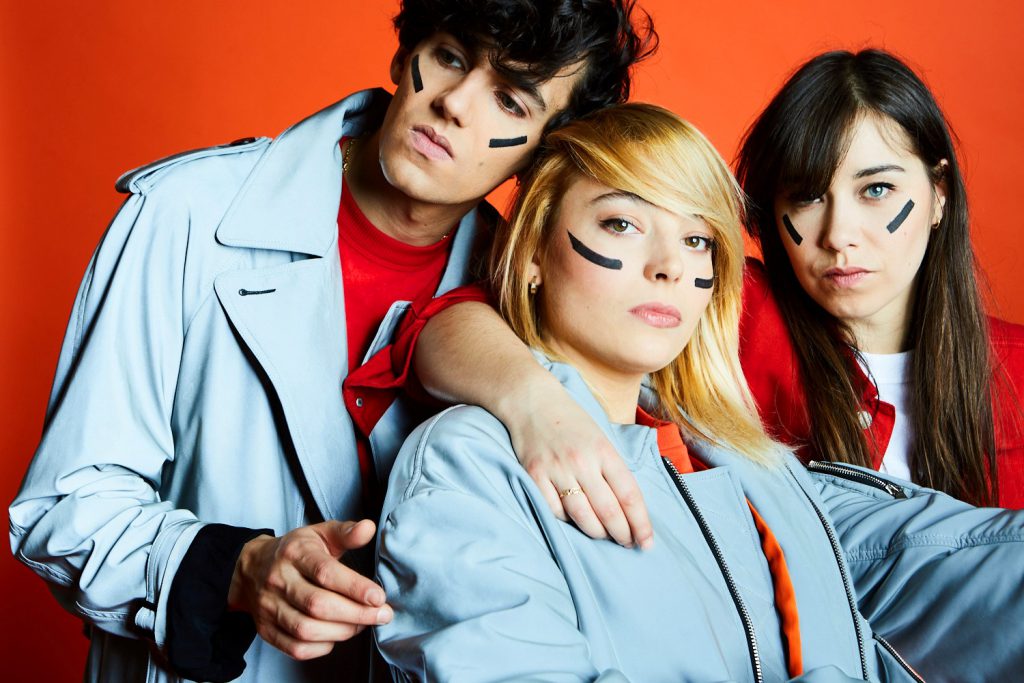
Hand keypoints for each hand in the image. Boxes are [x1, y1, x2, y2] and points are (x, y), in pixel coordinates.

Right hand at [227, 519, 390, 659]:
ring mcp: (269, 607)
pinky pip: (295, 648)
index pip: (325, 572)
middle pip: (317, 605)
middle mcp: (279, 580)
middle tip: (381, 615)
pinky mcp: (266, 629)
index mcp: (295, 553)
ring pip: (306, 629)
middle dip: (356, 614)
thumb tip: (368, 528)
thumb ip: (346, 532)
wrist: (251, 568)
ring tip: (362, 624)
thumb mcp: (319, 533)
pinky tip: (336, 636)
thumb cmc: (295, 551)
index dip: (355, 587)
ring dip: (342, 631)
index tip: (379, 597)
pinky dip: (321, 647)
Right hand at [498, 374, 652, 549]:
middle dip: (622, 534)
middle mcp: (582, 461)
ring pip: (583, 516)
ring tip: (605, 536)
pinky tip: (574, 520)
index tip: (647, 542)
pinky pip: (554, 511)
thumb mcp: (601, 438)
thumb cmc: (571, 421)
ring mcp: (556, 469)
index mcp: (604, 450)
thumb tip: (627, 507)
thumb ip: (613, 469)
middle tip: (627, 543)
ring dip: (598, 533)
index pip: (630, 495)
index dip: (641, 524)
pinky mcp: (534, 475)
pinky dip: (567, 520)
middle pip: (609, 511)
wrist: (532, 400)